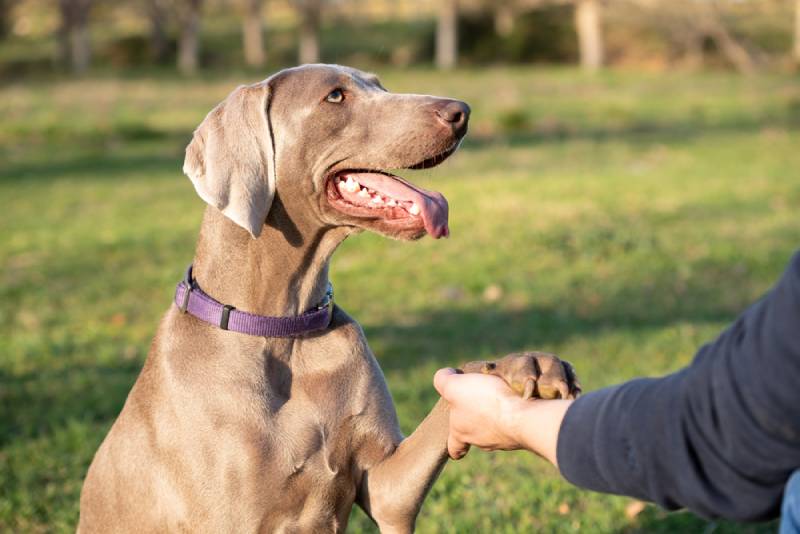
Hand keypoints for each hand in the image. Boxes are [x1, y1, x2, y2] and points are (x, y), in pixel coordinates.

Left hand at [433, 368, 573, 464]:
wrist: (524, 417)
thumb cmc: (485, 403)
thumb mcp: (454, 386)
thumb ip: (443, 381)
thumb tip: (445, 375)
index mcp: (461, 433)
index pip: (454, 447)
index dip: (454, 444)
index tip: (456, 442)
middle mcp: (482, 441)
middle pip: (475, 433)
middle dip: (477, 419)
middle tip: (482, 400)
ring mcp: (506, 439)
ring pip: (498, 428)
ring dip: (499, 414)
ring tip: (502, 392)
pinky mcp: (526, 432)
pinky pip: (518, 422)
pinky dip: (517, 411)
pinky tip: (520, 397)